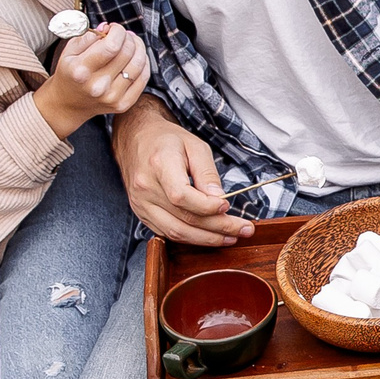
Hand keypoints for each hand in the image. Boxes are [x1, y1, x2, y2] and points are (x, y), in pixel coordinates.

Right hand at [32, 22, 151, 138]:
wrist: (69, 104)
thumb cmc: (70, 73)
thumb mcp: (69, 51)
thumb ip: (88, 36)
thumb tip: (108, 28)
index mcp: (81, 70)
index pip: (111, 45)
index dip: (118, 31)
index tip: (114, 28)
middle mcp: (97, 86)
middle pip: (127, 52)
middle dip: (128, 37)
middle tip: (122, 35)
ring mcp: (111, 97)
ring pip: (139, 64)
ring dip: (138, 47)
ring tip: (131, 43)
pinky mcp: (123, 104)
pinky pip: (143, 78)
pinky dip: (143, 63)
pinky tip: (135, 57)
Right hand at [112, 98, 256, 245]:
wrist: (136, 139)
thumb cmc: (167, 140)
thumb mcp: (194, 146)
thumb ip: (207, 172)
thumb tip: (219, 199)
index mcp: (159, 165)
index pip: (182, 196)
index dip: (207, 206)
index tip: (227, 206)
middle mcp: (145, 188)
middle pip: (183, 218)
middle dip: (218, 228)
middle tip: (242, 230)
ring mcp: (140, 204)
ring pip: (176, 232)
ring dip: (206, 239)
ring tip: (230, 238)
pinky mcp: (141, 213)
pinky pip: (167, 233)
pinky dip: (190, 238)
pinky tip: (208, 236)